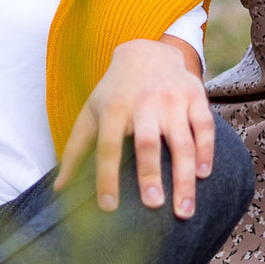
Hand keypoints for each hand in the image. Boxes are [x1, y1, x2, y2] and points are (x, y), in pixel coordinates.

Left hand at [54, 39, 213, 218]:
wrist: (147, 53)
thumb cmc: (114, 93)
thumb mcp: (90, 113)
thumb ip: (75, 151)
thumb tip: (58, 189)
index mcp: (113, 109)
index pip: (108, 147)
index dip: (107, 177)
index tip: (108, 207)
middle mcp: (143, 103)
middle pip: (147, 143)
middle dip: (150, 174)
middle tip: (153, 206)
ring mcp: (172, 100)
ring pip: (181, 141)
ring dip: (184, 176)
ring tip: (184, 210)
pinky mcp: (195, 96)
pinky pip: (204, 127)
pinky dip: (206, 151)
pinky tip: (203, 175)